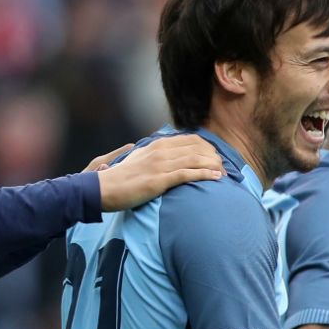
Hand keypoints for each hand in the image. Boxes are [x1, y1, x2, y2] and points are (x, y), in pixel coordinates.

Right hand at [93, 134, 223, 210]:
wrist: (104, 188)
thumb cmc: (121, 177)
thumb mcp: (138, 158)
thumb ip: (153, 153)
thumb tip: (163, 150)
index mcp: (157, 145)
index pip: (190, 140)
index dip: (207, 147)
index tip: (215, 156)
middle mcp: (160, 151)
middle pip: (197, 148)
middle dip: (214, 156)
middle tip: (224, 167)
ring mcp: (160, 165)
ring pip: (196, 159)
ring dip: (214, 165)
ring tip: (224, 173)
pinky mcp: (159, 180)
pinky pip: (188, 174)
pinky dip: (205, 174)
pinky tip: (217, 178)